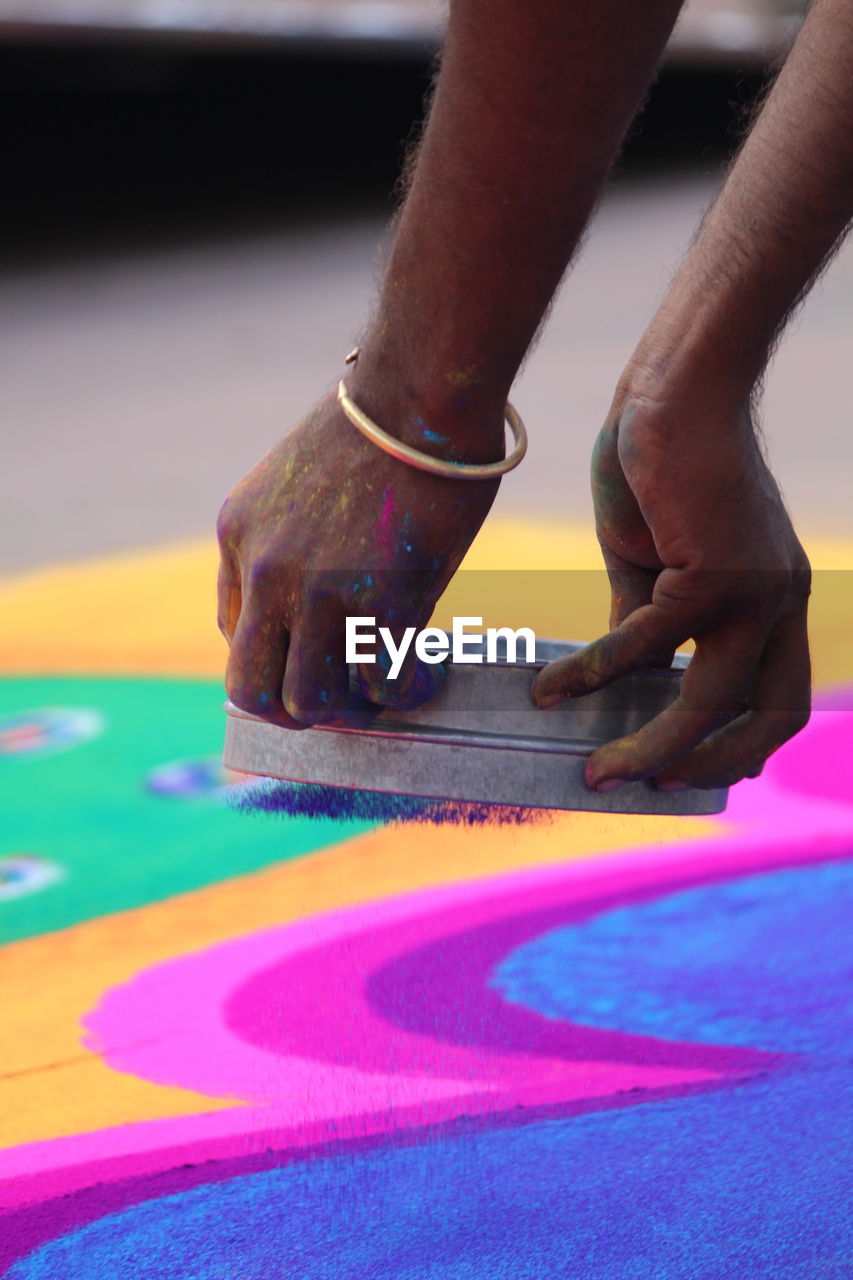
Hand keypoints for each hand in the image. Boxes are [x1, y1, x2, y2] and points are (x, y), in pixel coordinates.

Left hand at [217, 388, 499, 726]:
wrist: (418, 392)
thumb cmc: (374, 427)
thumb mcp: (292, 480)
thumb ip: (286, 540)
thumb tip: (314, 597)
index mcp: (238, 536)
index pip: (233, 634)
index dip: (278, 656)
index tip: (318, 651)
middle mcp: (266, 572)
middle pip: (251, 689)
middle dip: (292, 709)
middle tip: (338, 700)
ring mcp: (320, 593)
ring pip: (311, 702)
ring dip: (350, 710)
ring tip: (384, 688)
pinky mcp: (382, 602)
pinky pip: (382, 683)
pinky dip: (405, 690)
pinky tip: (426, 670)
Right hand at [532, 384, 811, 790]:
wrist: (673, 386)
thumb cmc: (658, 462)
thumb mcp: (649, 559)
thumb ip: (642, 617)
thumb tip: (621, 674)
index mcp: (772, 598)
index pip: (777, 694)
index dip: (740, 742)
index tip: (685, 766)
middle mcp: (779, 600)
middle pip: (771, 715)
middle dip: (714, 763)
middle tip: (650, 785)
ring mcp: (755, 589)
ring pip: (710, 699)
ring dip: (653, 747)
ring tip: (598, 772)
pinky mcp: (714, 571)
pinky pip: (643, 643)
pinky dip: (594, 673)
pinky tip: (550, 688)